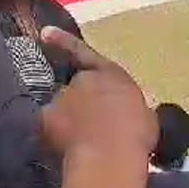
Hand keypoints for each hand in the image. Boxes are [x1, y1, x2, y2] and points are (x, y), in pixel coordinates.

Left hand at [39, 26, 155, 159]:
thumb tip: (125, 115)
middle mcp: (82, 80)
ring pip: (60, 109)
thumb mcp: (145, 116)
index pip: (84, 53)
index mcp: (110, 75)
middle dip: (79, 105)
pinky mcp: (46, 119)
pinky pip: (48, 128)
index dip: (63, 42)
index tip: (44, 33)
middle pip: (74, 89)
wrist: (109, 154)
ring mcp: (61, 99)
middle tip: (90, 129)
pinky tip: (64, 151)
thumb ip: (129, 108)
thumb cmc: (135, 134)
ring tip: (81, 145)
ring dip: (67, 121)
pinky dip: (54, 136)